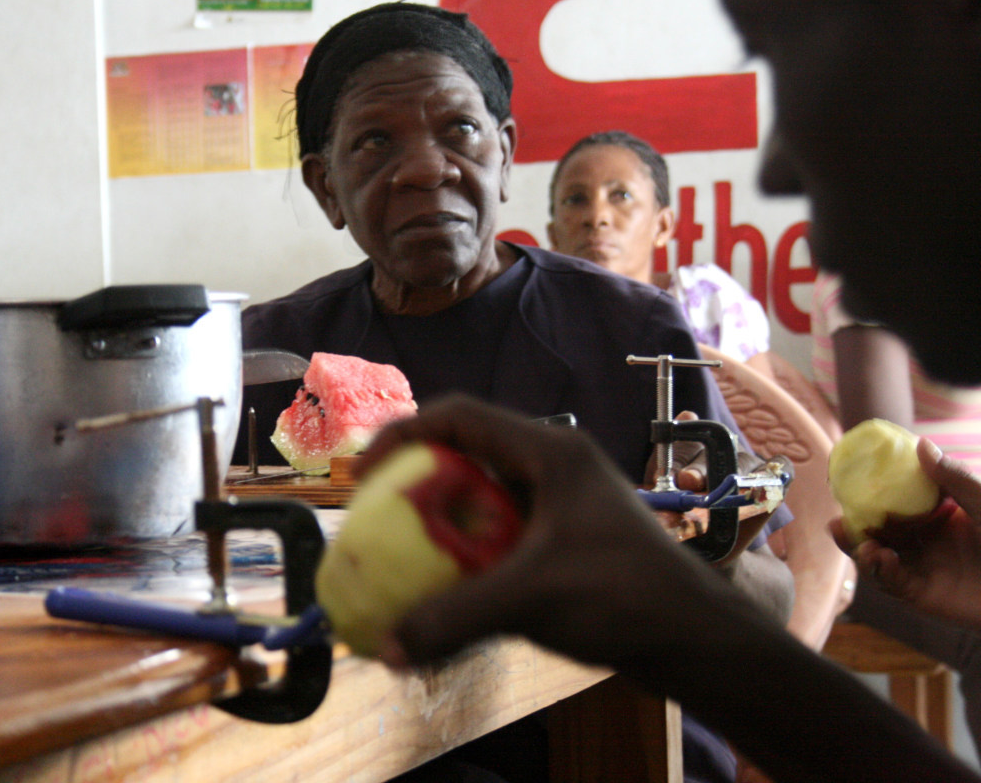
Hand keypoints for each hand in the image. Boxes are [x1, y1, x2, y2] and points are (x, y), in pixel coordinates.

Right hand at [352, 394, 721, 669]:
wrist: (695, 636)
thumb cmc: (623, 597)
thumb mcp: (530, 599)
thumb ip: (455, 619)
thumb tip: (387, 648)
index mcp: (550, 453)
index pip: (461, 415)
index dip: (405, 434)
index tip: (367, 473)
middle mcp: (556, 465)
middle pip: (470, 447)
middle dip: (419, 474)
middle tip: (379, 509)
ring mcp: (564, 499)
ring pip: (487, 487)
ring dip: (446, 510)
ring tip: (406, 543)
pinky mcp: (569, 532)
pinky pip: (505, 523)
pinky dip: (472, 541)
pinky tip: (452, 578)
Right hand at [831, 439, 980, 630]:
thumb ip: (954, 478)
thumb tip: (920, 443)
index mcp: (939, 517)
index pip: (897, 504)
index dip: (871, 497)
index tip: (850, 485)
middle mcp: (926, 542)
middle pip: (880, 532)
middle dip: (855, 527)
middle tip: (838, 520)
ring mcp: (923, 568)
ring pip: (878, 558)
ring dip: (862, 550)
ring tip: (861, 543)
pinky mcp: (924, 595)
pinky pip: (892, 582)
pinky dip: (880, 571)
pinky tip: (881, 557)